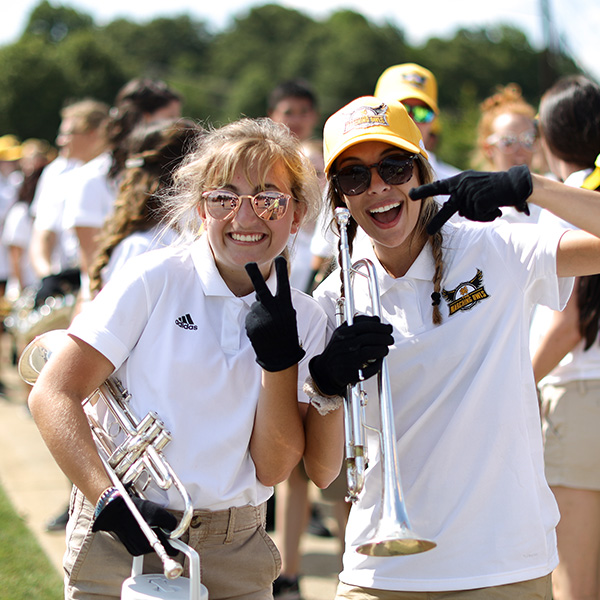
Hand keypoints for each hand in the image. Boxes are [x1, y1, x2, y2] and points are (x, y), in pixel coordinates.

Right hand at [92, 492, 177, 556]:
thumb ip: (170, 522)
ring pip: (153, 545)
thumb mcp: (159, 512)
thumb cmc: (136, 511)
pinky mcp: (132, 547)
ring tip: (149, 524)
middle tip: (160, 524)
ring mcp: (137, 549)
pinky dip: (146, 537)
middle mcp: (143, 550)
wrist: (116, 511)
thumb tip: (174, 529)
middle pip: (162, 547)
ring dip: (155, 536)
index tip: (179, 539)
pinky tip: (143, 527)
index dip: (176, 543)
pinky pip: (144, 544)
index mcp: (151, 542)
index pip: (171, 550)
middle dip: (164, 536)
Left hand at [244, 256, 305, 371]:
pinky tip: (262, 332)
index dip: (281, 270)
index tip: (279, 258)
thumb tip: (259, 294)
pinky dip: (255, 323)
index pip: (283, 284)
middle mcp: (273, 309)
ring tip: (268, 327)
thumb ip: (277, 303)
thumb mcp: (288, 315)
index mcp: (285, 305)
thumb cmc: (286, 333)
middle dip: (254, 274)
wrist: (281, 355)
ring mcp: (261, 317)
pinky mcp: (251, 324)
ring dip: (260, 313)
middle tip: (249, 263)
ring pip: (255, 307)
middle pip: (261, 288)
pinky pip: (250, 318)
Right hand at [309, 315, 393, 395]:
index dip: (381, 327)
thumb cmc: (337, 349)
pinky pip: (370, 368)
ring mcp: (348, 360)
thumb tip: (377, 319)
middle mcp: (345, 346)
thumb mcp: (342, 332)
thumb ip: (358, 323)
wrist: (325, 370)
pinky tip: (379, 361)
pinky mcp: (353, 374)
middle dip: (385, 338)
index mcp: (342, 333)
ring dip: (383, 350)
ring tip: (385, 349)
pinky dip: (378, 364)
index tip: (388, 328)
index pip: (366, 326)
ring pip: (372, 352)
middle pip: (371, 338)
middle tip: (390, 339)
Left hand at [409, 165, 532, 234]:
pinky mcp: (479, 199)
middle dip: (438, 221)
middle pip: (448, 208)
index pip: (439, 186)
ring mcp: (470, 191)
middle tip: (428, 231)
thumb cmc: (496, 188)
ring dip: (480, 215)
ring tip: (492, 206)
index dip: (424, 191)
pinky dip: (488, 215)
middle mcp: (463, 184)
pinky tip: (496, 207)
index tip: (411, 195)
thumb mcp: (476, 187)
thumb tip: (458, 212)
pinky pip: (478, 216)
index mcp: (460, 180)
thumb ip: (464, 197)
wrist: (517, 183)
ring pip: (467, 215)